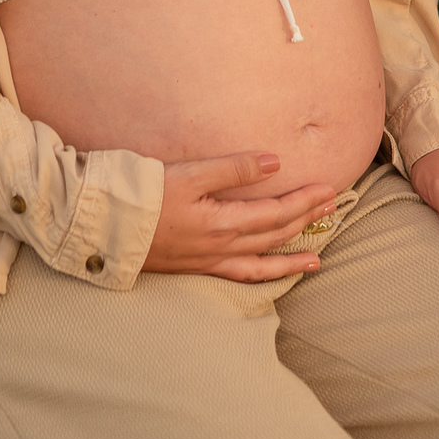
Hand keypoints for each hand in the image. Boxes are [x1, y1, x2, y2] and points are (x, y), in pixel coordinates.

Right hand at [142, 151, 335, 281]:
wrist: (106, 225)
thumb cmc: (145, 193)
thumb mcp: (190, 172)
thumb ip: (234, 168)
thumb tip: (275, 163)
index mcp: (223, 222)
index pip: (276, 213)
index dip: (304, 201)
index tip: (328, 189)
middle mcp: (221, 247)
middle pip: (274, 234)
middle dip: (306, 220)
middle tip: (332, 207)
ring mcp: (209, 261)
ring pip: (261, 261)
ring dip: (291, 256)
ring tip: (317, 257)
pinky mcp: (195, 267)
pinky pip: (239, 275)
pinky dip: (262, 275)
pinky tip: (271, 274)